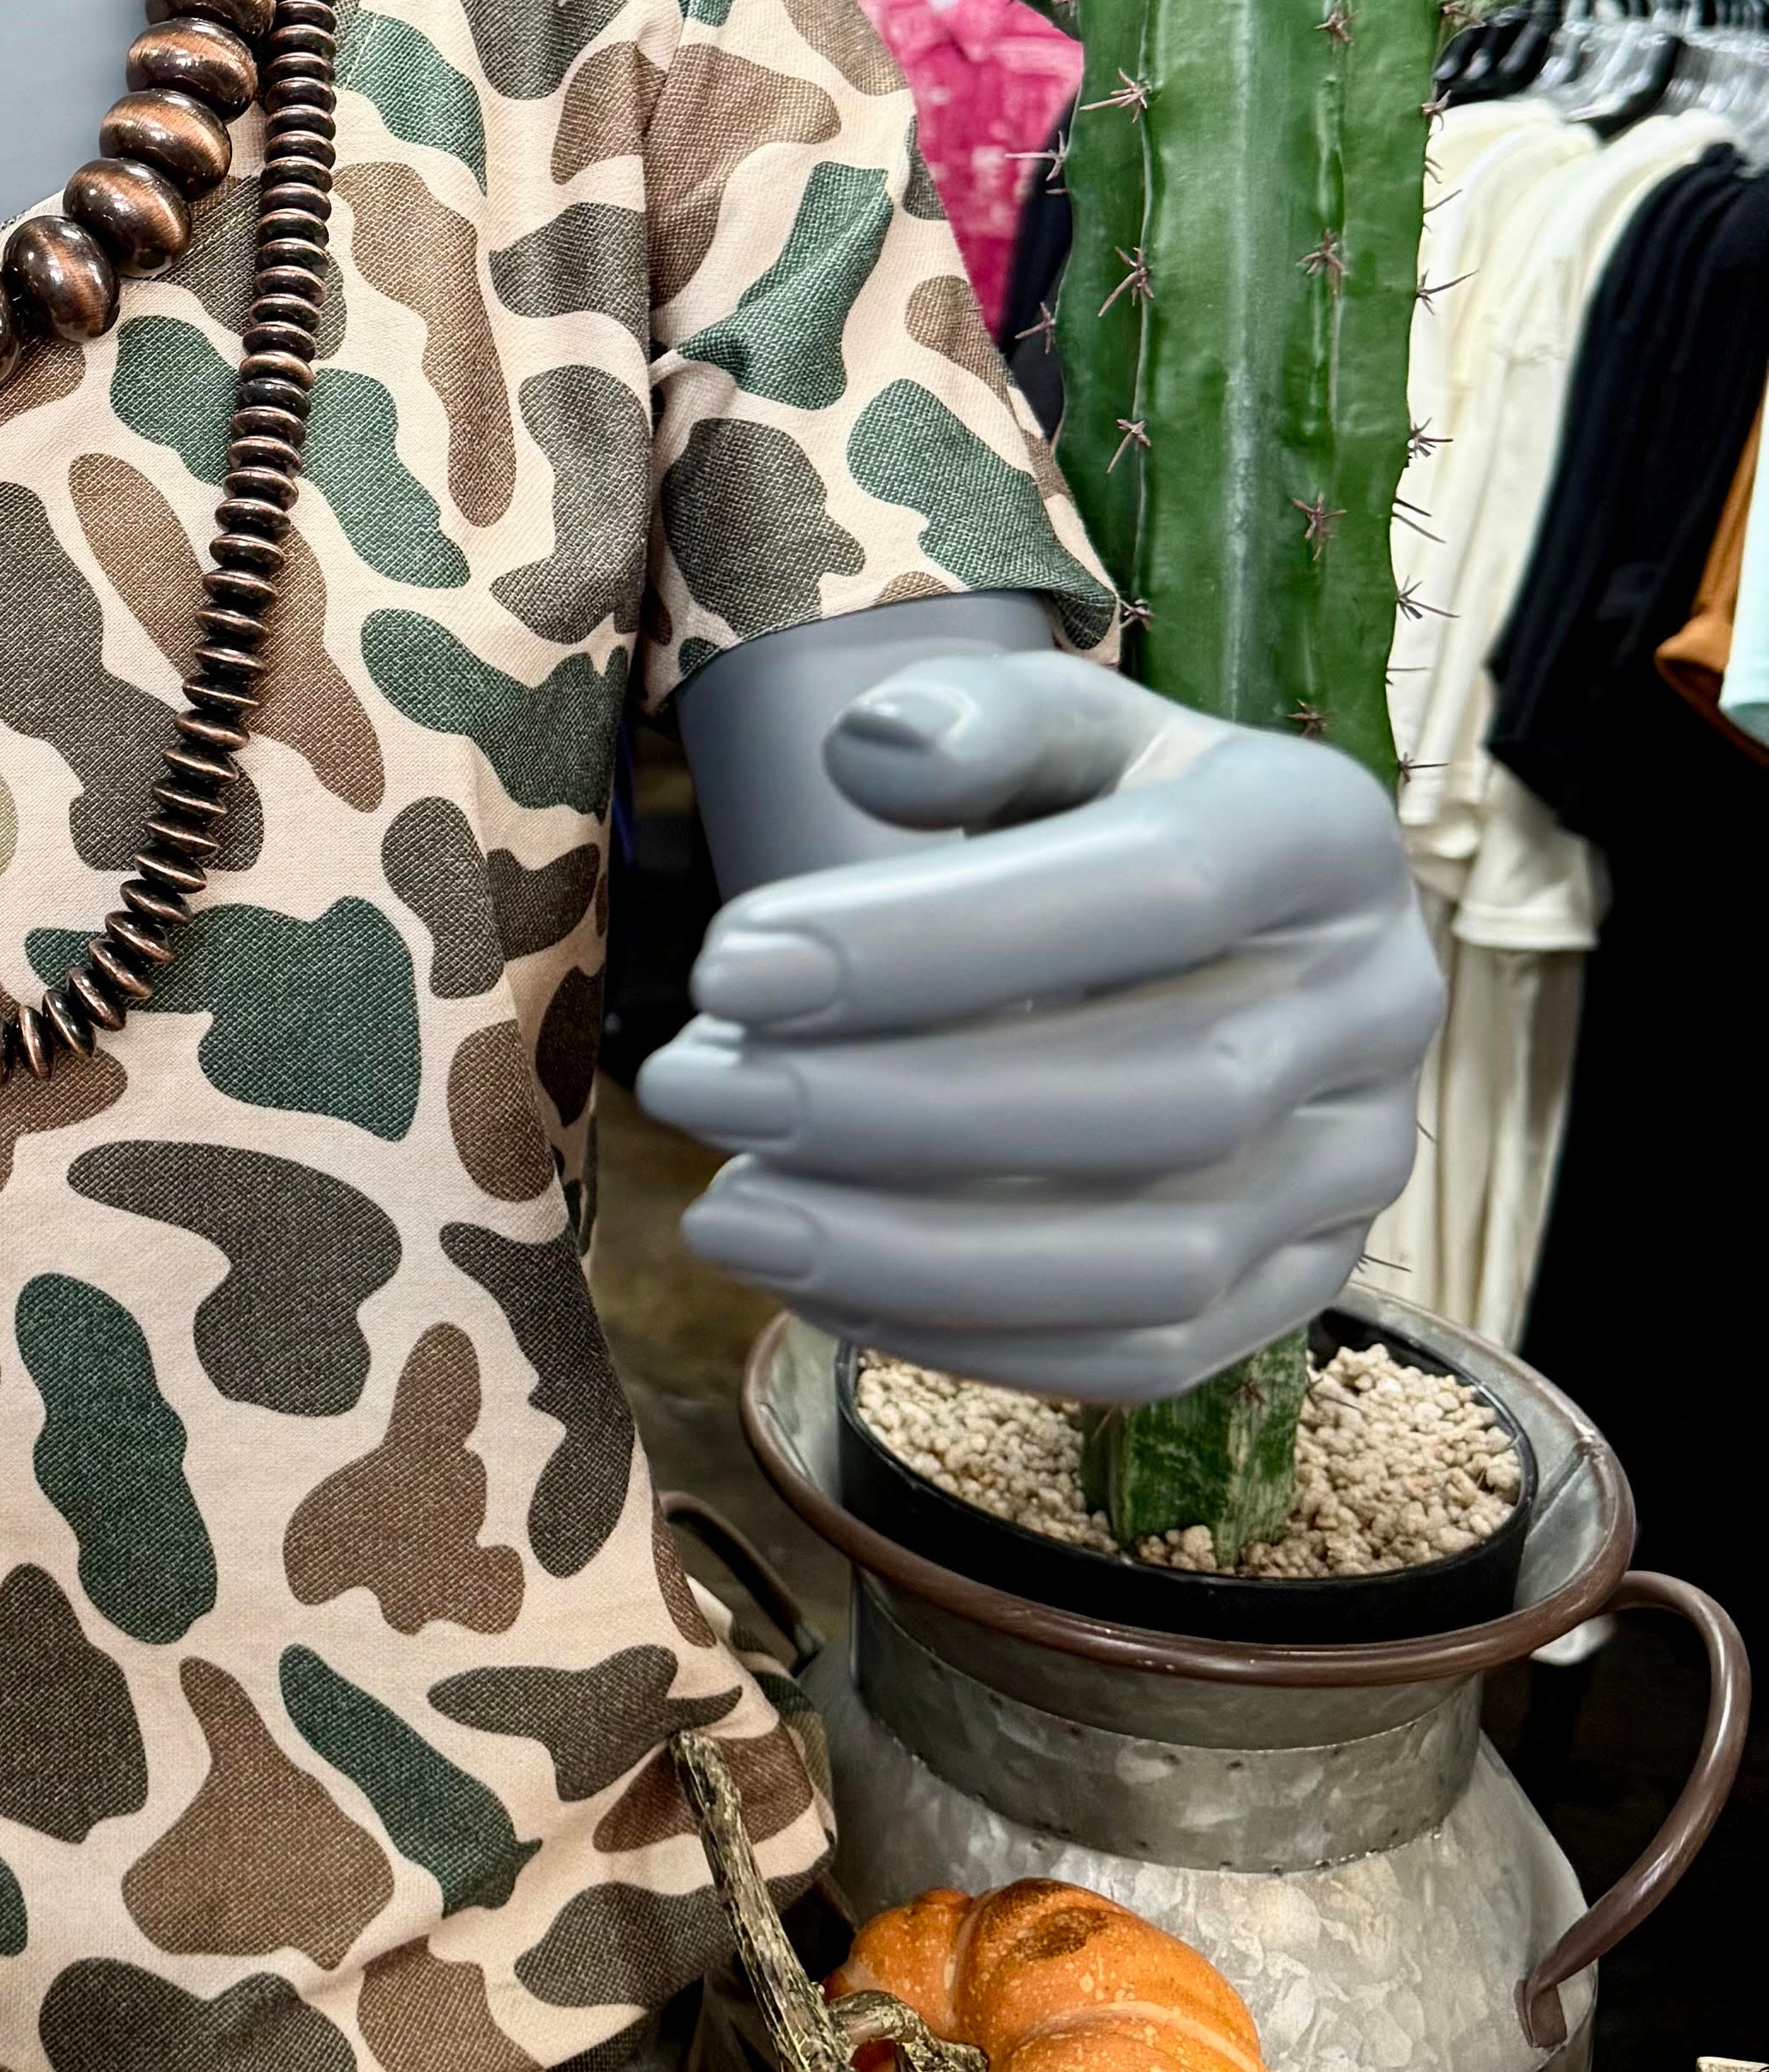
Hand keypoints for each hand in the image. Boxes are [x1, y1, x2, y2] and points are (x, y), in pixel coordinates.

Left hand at [641, 652, 1437, 1401]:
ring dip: (919, 1253)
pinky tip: (817, 1287)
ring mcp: (1361, 1162)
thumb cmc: (1097, 814)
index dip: (931, 941)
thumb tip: (876, 751)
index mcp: (1320, 832)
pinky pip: (1153, 1354)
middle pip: (1158, 1093)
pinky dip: (975, 1339)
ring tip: (727, 1212)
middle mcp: (1378, 1003)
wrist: (1213, 932)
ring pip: (1158, 1257)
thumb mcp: (1052, 726)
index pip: (1152, 893)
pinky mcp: (1312, 1281)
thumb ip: (973, 717)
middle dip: (897, 1108)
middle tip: (694, 1087)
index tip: (726, 968)